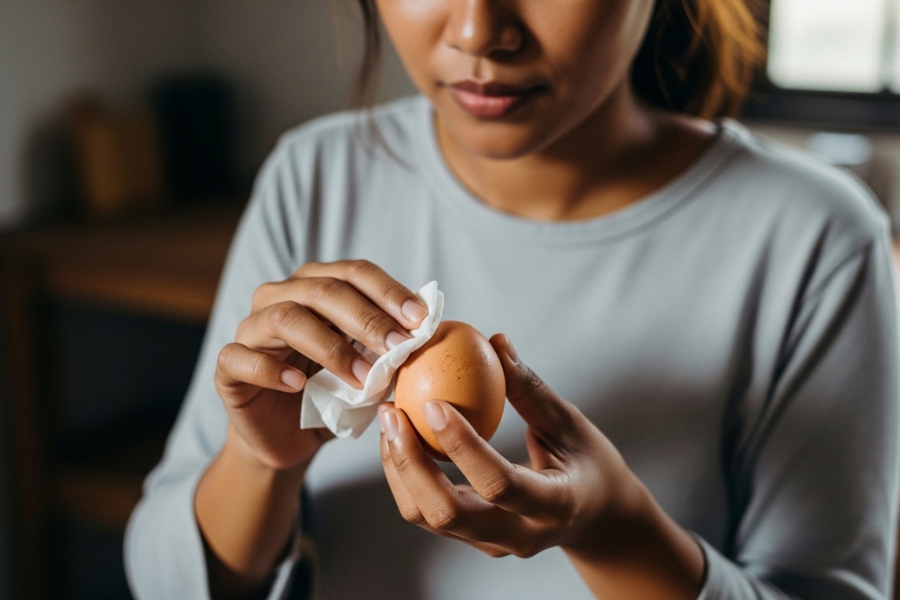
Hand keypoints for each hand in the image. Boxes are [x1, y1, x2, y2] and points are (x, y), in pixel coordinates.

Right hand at [215, 259, 428, 470]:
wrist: (291, 438)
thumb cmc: (333, 394)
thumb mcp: (368, 367)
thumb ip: (388, 346)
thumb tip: (430, 330)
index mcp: (316, 286)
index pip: (354, 273)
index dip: (388, 291)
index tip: (420, 319)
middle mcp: (280, 297)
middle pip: (322, 290)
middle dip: (366, 317)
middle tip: (398, 347)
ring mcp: (250, 329)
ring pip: (284, 318)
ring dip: (330, 347)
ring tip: (361, 378)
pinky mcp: (228, 366)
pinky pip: (240, 357)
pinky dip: (271, 370)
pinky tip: (298, 386)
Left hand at [379, 333, 636, 555]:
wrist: (598, 517)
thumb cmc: (589, 461)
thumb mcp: (570, 423)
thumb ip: (530, 389)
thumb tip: (496, 341)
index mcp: (554, 507)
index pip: (499, 483)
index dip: (462, 445)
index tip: (434, 402)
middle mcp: (519, 535)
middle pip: (448, 513)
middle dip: (410, 464)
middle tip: (393, 412)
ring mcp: (492, 543)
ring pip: (429, 517)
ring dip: (400, 469)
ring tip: (391, 420)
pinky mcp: (474, 539)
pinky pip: (429, 512)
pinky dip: (407, 476)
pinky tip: (402, 436)